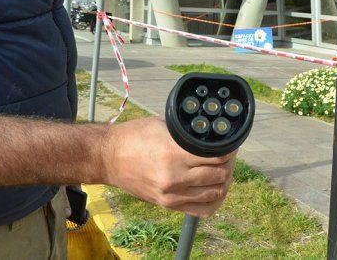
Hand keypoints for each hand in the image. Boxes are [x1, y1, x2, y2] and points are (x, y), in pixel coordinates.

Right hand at [101, 117, 234, 217]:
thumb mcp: (163, 126)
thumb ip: (186, 133)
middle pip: (219, 175)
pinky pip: (201, 210)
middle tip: (227, 157)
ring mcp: (171, 194)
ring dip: (223, 182)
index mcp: (174, 153)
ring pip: (214, 193)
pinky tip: (214, 190)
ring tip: (221, 172)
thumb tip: (209, 132)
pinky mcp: (167, 204)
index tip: (229, 145)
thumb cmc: (133, 137)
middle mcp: (174, 177)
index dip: (228, 150)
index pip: (217, 156)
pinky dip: (213, 201)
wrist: (107, 158)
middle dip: (228, 164)